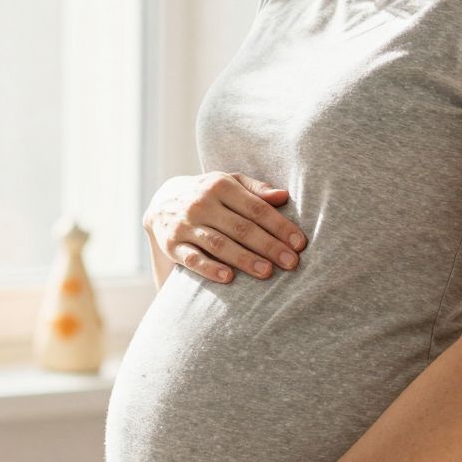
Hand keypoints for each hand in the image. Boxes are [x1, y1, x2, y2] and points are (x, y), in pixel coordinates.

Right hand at [143, 172, 305, 284]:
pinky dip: (210, 269)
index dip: (279, 226)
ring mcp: (186, 224)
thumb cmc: (208, 194)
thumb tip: (284, 196)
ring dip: (244, 259)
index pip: (256, 208)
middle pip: (241, 227)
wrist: (161, 202)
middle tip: (291, 263)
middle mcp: (202, 203)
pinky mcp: (172, 244)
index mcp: (221, 186)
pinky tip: (229, 278)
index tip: (299, 244)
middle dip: (268, 246)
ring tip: (267, 272)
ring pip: (218, 244)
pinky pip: (192, 259)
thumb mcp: (229, 182)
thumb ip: (256, 189)